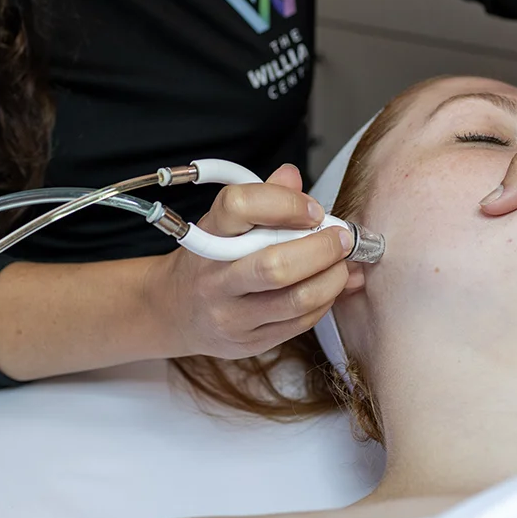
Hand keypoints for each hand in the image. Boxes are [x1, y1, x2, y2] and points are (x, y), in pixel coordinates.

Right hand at [150, 164, 362, 359]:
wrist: (174, 310)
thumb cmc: (209, 260)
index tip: (313, 210)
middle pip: (276, 265)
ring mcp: (231, 314)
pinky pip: (300, 322)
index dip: (286, 204)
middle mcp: (216, 277)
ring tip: (342, 264)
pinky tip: (329, 287)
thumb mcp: (223, 223)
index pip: (241, 207)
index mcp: (209, 236)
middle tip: (342, 239)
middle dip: (323, 249)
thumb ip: (260, 198)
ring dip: (333, 279)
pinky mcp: (249, 341)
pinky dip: (325, 301)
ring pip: (296, 299)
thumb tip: (294, 176)